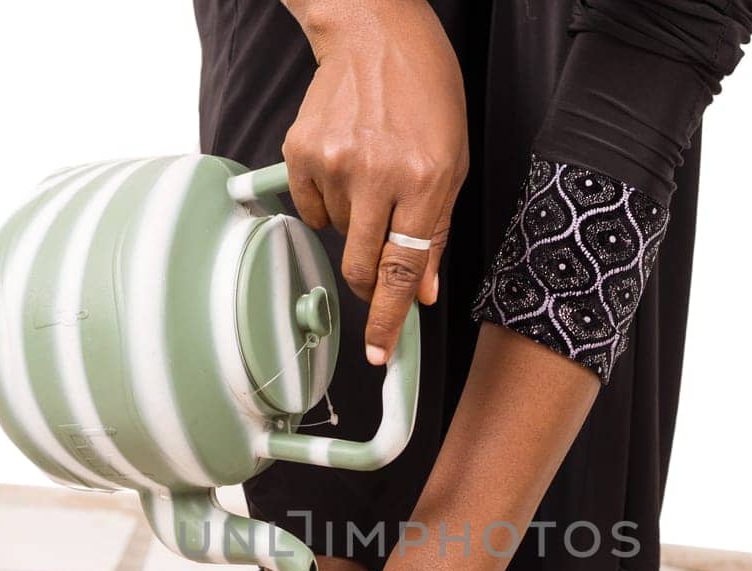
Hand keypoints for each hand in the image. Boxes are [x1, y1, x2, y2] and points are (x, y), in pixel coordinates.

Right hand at [282, 0, 468, 363]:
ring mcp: (333, 162)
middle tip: (377, 262)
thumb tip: (421, 291)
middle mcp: (376, 173)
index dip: (389, 320)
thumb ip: (435, 232)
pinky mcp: (300, 152)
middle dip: (370, 281)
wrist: (376, 35)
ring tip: (371, 173)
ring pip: (338, 233)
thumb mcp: (451, 163)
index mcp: (422, 180)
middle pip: (362, 265)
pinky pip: (311, 207)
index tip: (381, 354)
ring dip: (354, 221)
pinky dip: (328, 199)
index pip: (401, 271)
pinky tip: (345, 163)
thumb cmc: (424, 95)